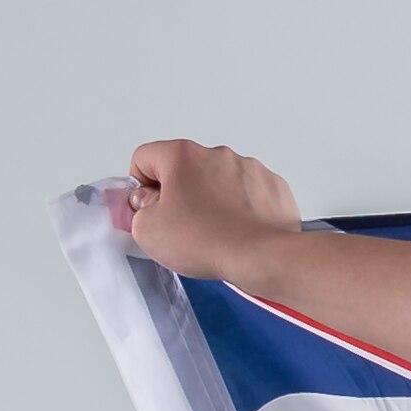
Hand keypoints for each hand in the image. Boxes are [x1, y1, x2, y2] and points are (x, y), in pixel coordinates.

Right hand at [125, 139, 303, 285]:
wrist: (264, 257)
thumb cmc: (211, 242)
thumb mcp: (148, 232)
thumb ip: (137, 212)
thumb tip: (147, 208)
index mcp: (182, 155)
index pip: (144, 158)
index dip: (140, 187)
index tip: (149, 209)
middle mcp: (217, 154)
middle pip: (184, 169)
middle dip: (178, 194)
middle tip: (181, 227)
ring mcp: (248, 167)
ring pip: (218, 180)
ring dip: (212, 200)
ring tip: (215, 232)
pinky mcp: (272, 186)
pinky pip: (248, 193)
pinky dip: (242, 209)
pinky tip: (240, 231)